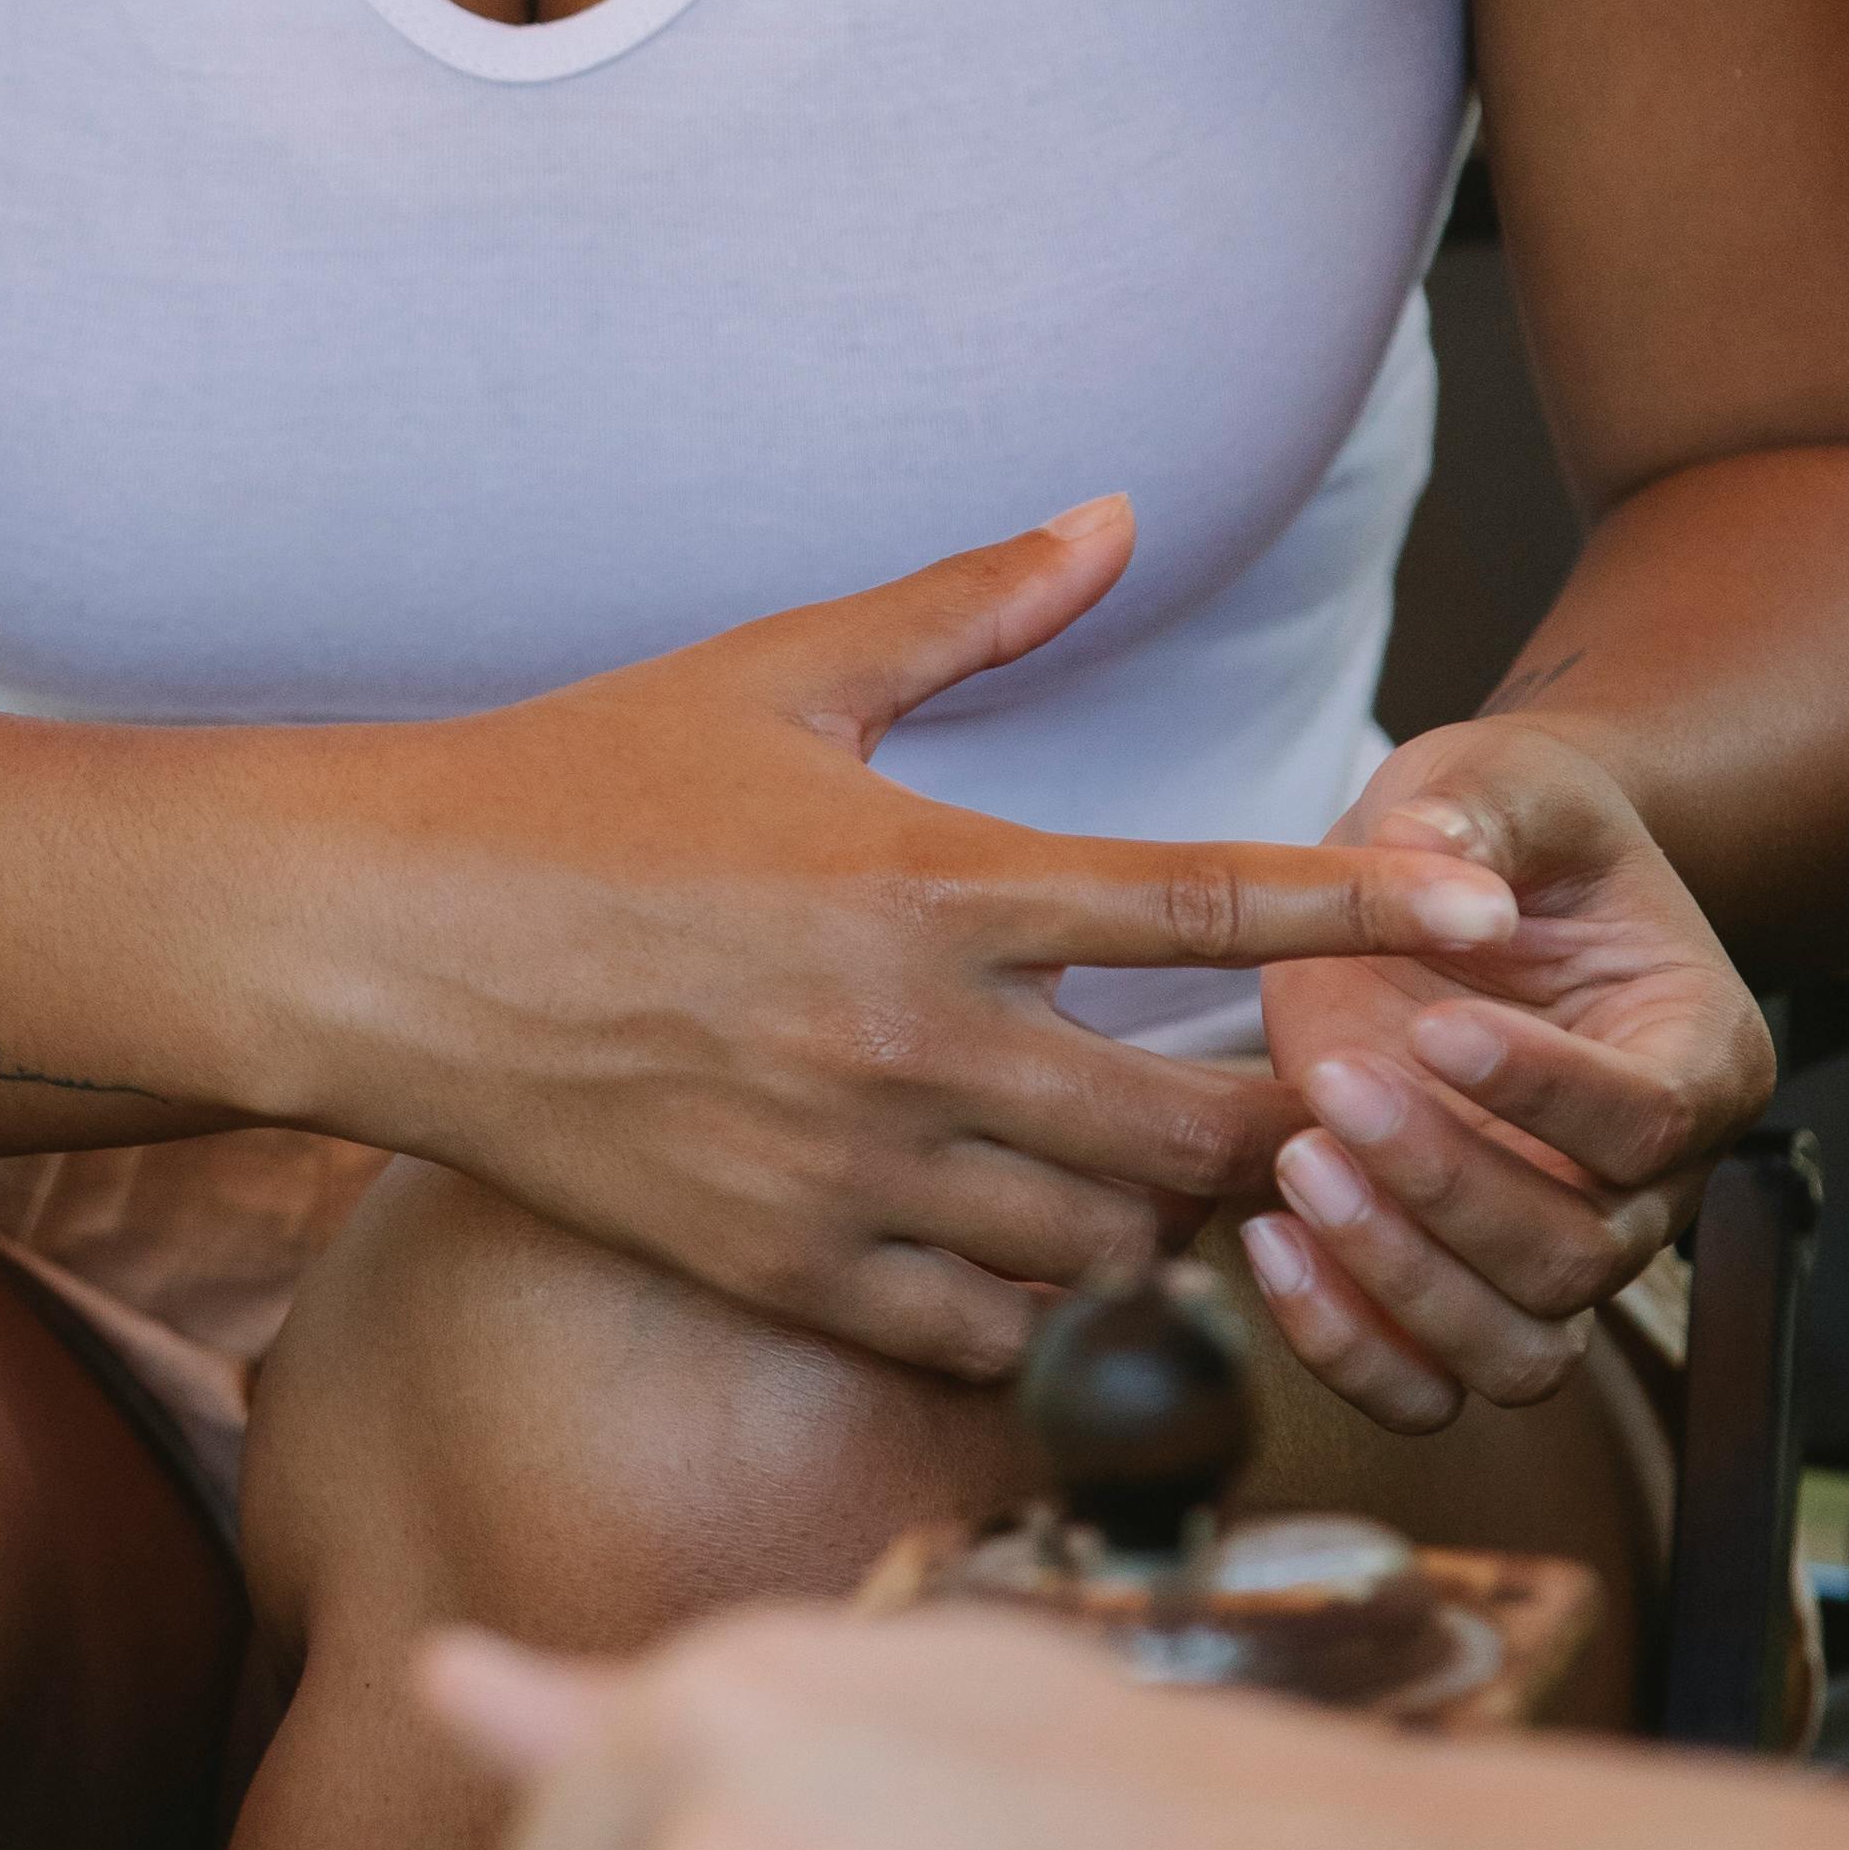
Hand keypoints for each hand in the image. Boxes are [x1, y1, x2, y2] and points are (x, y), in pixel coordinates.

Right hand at [271, 501, 1523, 1380]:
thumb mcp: (778, 674)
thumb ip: (969, 608)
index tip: (1474, 912)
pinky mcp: (782, 1269)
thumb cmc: (567, 789)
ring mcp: (848, 1174)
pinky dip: (1050, 1307)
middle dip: (1286, 1117)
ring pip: (1106, 1243)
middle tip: (1321, 1095)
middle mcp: (912, 1041)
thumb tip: (1113, 517)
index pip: (1206, 898)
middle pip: (1198, 1120)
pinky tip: (1057, 1258)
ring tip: (1188, 1177)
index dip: (1362, 907)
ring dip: (1170, 1217)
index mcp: (930, 880)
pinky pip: (984, 1332)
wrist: (374, 939)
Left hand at [1237, 715, 1773, 1438]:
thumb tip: (1440, 859)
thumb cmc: (1504, 841)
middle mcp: (1645, 1181)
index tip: (1438, 1026)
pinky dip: (1349, 1348)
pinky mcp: (1455, 1285)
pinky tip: (1268, 1242)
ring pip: (1516, 1349)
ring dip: (1398, 1282)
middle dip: (1451, 1187)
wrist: (1460, 896)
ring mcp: (1553, 1248)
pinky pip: (1426, 1385)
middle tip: (1336, 1086)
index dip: (1547, 1093)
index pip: (1654, 1117)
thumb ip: (1480, 811)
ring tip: (1294, 1167)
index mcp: (1696, 1053)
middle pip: (1580, 1256)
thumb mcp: (1502, 784)